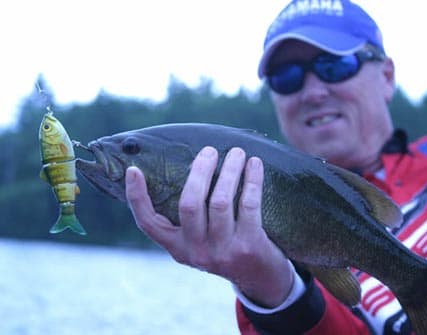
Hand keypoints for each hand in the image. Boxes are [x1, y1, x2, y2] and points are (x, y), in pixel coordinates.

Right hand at [125, 146, 293, 307]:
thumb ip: (192, 216)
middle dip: (199, 171)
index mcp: (178, 248)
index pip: (149, 224)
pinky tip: (254, 164)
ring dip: (229, 171)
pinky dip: (252, 180)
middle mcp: (196, 251)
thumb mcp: (202, 240)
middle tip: (209, 150)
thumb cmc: (228, 247)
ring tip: (236, 152)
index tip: (133, 170)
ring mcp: (223, 252)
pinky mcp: (249, 246)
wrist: (261, 278)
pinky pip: (248, 205)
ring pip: (220, 202)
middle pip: (189, 204)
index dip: (137, 198)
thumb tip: (189, 167)